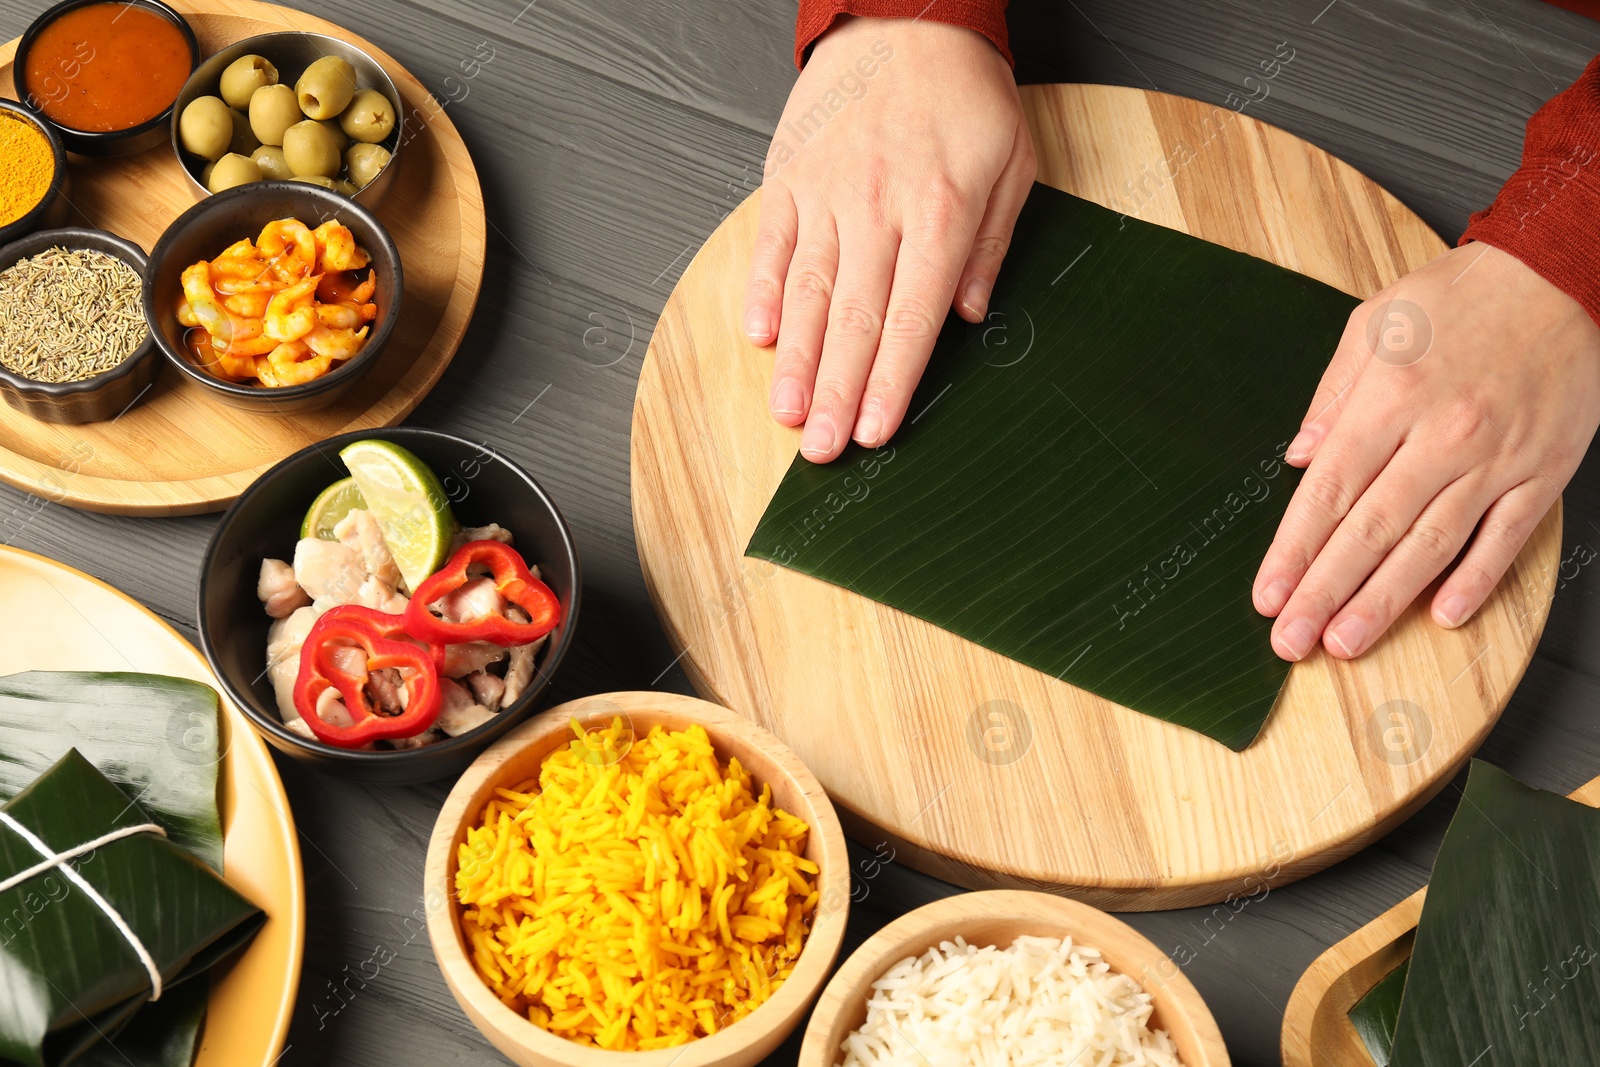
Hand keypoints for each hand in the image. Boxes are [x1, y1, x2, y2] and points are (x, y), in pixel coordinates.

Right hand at [744, 16, 1034, 461]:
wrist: (904, 14)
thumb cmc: (964, 94)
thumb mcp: (1012, 164)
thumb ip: (989, 245)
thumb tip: (967, 316)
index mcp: (938, 211)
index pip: (911, 317)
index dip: (893, 381)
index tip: (877, 431)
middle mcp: (877, 208)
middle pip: (854, 319)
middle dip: (838, 393)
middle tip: (823, 453)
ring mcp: (826, 193)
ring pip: (808, 291)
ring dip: (797, 361)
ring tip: (788, 414)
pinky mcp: (789, 176)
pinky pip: (772, 243)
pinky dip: (763, 292)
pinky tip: (760, 337)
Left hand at [1253, 243, 1599, 660]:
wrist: (1564, 274)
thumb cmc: (1462, 296)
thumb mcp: (1376, 322)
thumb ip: (1331, 394)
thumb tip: (1298, 455)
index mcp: (1391, 397)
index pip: (1328, 491)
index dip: (1293, 551)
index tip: (1268, 595)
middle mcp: (1442, 434)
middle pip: (1370, 531)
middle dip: (1324, 593)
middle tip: (1290, 642)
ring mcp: (1496, 459)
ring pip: (1430, 546)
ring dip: (1384, 601)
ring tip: (1345, 643)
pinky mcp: (1543, 471)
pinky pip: (1505, 538)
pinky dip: (1475, 580)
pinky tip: (1444, 617)